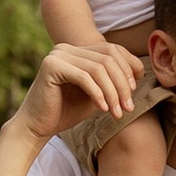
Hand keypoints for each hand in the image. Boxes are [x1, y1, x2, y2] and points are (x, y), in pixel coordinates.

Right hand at [18, 41, 138, 141]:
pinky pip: (85, 77)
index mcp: (77, 50)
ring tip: (118, 112)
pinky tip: (103, 109)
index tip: (135, 90)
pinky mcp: (51, 66)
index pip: (112, 50)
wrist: (36, 127)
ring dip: (113, 92)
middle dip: (123, 83)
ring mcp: (58, 55)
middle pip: (108, 58)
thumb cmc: (66, 111)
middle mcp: (66, 48)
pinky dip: (98, 93)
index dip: (129, 67)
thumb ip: (111, 80)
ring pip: (99, 68)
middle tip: (128, 107)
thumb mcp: (96, 93)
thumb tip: (139, 71)